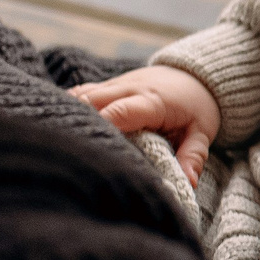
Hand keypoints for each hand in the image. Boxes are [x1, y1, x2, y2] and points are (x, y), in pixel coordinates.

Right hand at [71, 65, 221, 185]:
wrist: (194, 76)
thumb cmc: (196, 108)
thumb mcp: (202, 132)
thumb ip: (193, 156)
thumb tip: (188, 182)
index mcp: (151, 101)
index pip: (120, 113)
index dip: (102, 128)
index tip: (90, 149)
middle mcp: (128, 89)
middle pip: (92, 102)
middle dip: (78, 123)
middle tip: (66, 151)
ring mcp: (114, 85)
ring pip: (81, 95)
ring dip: (68, 115)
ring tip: (56, 141)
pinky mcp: (106, 86)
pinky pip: (80, 93)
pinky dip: (68, 107)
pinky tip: (57, 127)